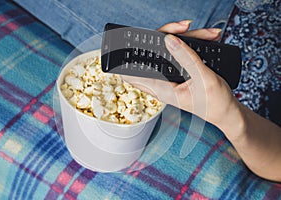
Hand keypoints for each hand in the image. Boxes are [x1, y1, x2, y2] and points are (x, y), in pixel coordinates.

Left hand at [121, 20, 237, 134]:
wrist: (228, 112)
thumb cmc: (216, 103)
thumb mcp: (204, 79)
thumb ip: (186, 59)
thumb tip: (169, 41)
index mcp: (163, 89)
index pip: (135, 74)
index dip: (126, 61)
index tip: (121, 46)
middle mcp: (164, 84)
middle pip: (154, 55)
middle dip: (168, 36)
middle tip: (184, 27)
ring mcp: (172, 79)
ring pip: (170, 52)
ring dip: (187, 39)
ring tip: (207, 34)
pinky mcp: (180, 75)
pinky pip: (181, 56)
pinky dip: (192, 46)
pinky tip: (205, 40)